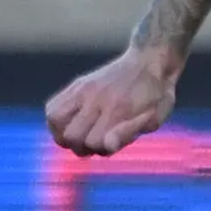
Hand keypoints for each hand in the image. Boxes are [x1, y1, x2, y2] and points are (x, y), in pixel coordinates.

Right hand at [46, 47, 179, 156]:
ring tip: (80, 135)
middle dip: (82, 148)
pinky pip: (52, 107)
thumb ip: (129, 133)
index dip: (103, 149)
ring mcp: (83, 89)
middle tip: (96, 142)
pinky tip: (71, 124)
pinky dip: (57, 122)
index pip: (95, 142)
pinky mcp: (77, 85)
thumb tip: (107, 145)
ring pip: (55, 121)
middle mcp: (97, 97)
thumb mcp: (156, 116)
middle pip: (71, 136)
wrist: (149, 60)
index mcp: (119, 108)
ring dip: (64, 135)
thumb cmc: (157, 94)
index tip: (114, 142)